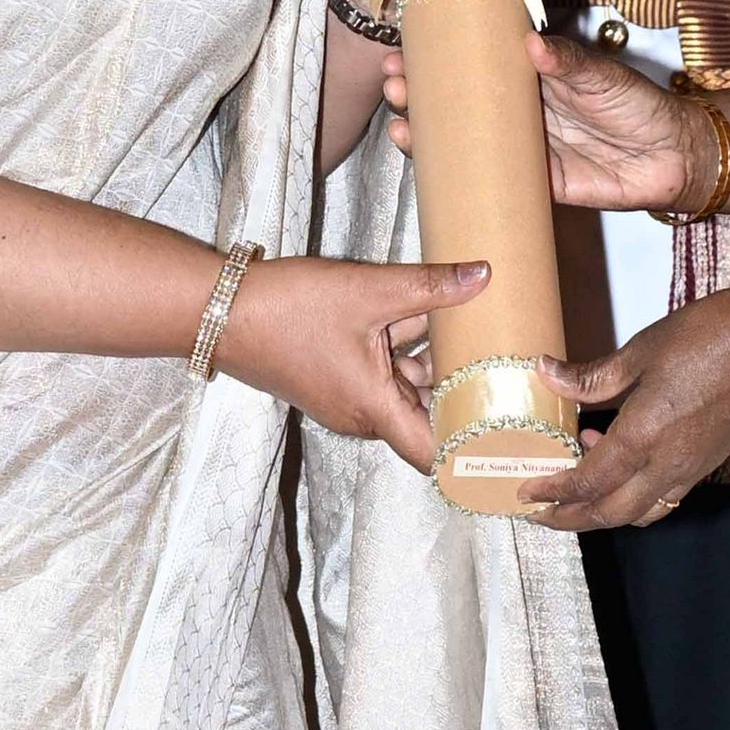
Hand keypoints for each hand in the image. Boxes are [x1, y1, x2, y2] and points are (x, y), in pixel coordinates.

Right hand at [213, 250, 489, 471]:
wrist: (220, 309)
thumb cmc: (288, 309)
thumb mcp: (369, 290)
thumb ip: (431, 286)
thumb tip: (483, 276)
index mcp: (373, 409)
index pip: (435, 453)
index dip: (473, 450)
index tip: (507, 436)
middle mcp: (362, 415)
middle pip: (427, 419)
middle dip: (465, 398)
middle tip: (509, 375)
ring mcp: (346, 400)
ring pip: (407, 392)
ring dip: (436, 369)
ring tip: (482, 340)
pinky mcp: (335, 380)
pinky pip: (384, 377)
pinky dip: (408, 357)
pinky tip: (432, 321)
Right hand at [379, 27, 703, 212]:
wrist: (672, 156)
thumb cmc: (638, 104)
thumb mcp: (602, 75)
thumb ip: (568, 62)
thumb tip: (532, 45)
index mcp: (531, 78)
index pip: (475, 65)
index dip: (440, 58)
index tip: (406, 48)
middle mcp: (518, 112)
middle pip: (458, 103)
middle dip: (420, 94)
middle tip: (393, 85)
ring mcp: (521, 148)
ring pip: (463, 141)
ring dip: (427, 133)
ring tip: (398, 121)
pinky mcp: (532, 183)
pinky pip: (488, 179)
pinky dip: (457, 174)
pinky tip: (429, 166)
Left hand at [520, 282, 729, 529]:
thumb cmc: (716, 336)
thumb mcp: (644, 350)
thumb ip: (593, 375)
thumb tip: (546, 374)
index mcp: (644, 437)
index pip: (585, 483)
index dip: (550, 492)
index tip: (523, 491)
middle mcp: (668, 464)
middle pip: (609, 514)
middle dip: (570, 520)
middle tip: (539, 513)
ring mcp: (692, 467)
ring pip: (639, 512)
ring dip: (604, 511)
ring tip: (579, 490)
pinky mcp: (710, 460)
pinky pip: (664, 497)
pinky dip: (635, 495)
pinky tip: (624, 462)